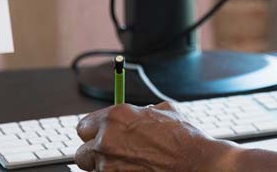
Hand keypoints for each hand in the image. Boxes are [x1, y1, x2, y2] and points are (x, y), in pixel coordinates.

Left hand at [75, 102, 238, 171]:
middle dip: (96, 153)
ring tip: (131, 162)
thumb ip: (141, 112)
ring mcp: (108, 165)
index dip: (95, 132)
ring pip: (94, 169)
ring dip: (107, 166)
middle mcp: (107, 139)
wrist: (194, 162)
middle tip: (114, 153)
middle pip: (82, 151)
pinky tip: (136, 169)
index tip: (101, 135)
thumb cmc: (183, 138)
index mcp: (117, 116)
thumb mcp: (164, 110)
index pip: (84, 125)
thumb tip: (137, 112)